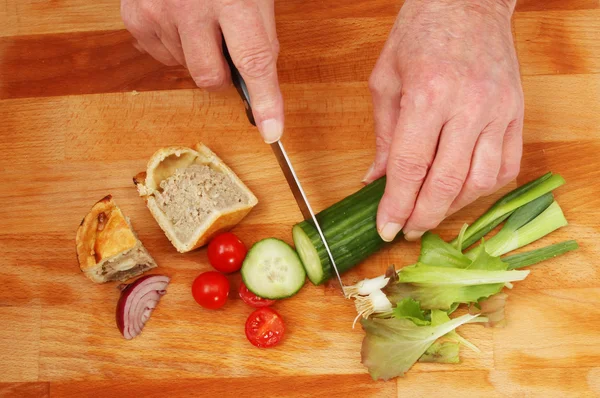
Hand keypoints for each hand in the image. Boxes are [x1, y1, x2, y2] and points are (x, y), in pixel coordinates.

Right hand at [121, 0, 283, 142]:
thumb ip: (258, 34)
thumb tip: (258, 81)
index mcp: (234, 0)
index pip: (254, 61)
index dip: (266, 100)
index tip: (272, 131)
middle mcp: (192, 8)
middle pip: (210, 77)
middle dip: (222, 72)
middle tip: (225, 45)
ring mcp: (158, 13)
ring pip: (185, 69)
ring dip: (197, 54)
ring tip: (199, 17)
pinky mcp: (135, 17)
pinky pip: (161, 56)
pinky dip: (174, 45)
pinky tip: (178, 19)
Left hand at [364, 0, 523, 241]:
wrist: (468, 1)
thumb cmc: (420, 33)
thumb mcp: (386, 80)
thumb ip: (384, 136)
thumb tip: (375, 179)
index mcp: (428, 95)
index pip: (410, 167)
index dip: (396, 205)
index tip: (386, 229)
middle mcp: (468, 106)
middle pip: (446, 182)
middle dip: (423, 216)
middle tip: (408, 231)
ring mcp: (499, 111)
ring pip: (480, 181)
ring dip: (453, 206)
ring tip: (431, 212)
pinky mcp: (517, 113)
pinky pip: (507, 166)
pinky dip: (484, 188)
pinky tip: (462, 191)